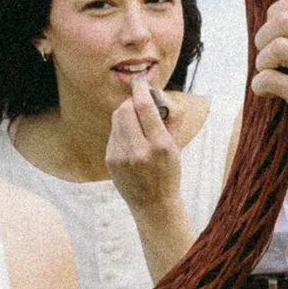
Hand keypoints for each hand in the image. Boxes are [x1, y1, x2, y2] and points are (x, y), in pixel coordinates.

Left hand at [105, 80, 189, 223]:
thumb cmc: (169, 170)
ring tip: (137, 124)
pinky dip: (122, 130)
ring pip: (117, 119)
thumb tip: (153, 92)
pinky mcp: (110, 160)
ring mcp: (121, 157)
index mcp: (160, 145)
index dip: (141, 90)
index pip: (145, 107)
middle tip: (139, 105)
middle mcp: (139, 151)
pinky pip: (113, 133)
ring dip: (126, 115)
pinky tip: (131, 141)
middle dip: (131, 103)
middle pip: (124, 109)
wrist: (154, 204)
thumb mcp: (177, 145)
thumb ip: (169, 116)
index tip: (141, 84)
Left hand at [251, 0, 287, 158]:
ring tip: (267, 73)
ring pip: (276, 48)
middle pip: (281, 21)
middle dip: (263, 37)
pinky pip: (269, 79)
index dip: (276, 12)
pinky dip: (259, 85)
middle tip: (265, 55)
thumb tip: (269, 19)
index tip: (275, 33)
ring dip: (261, 62)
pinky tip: (267, 91)